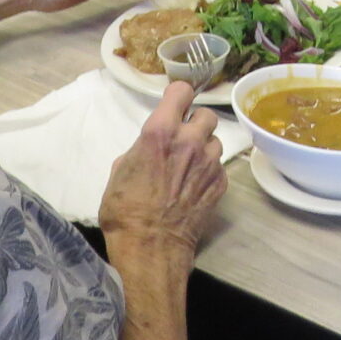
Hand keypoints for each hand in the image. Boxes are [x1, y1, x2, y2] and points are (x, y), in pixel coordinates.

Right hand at [99, 81, 225, 258]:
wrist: (150, 248)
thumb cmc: (124, 211)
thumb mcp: (120, 171)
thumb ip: (141, 149)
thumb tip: (151, 147)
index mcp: (160, 132)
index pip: (182, 91)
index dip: (178, 96)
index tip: (174, 105)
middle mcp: (189, 142)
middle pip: (206, 114)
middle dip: (195, 123)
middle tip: (183, 138)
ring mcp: (209, 163)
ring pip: (215, 141)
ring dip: (204, 148)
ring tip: (190, 165)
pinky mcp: (220, 184)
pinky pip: (219, 167)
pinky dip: (209, 172)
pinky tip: (195, 186)